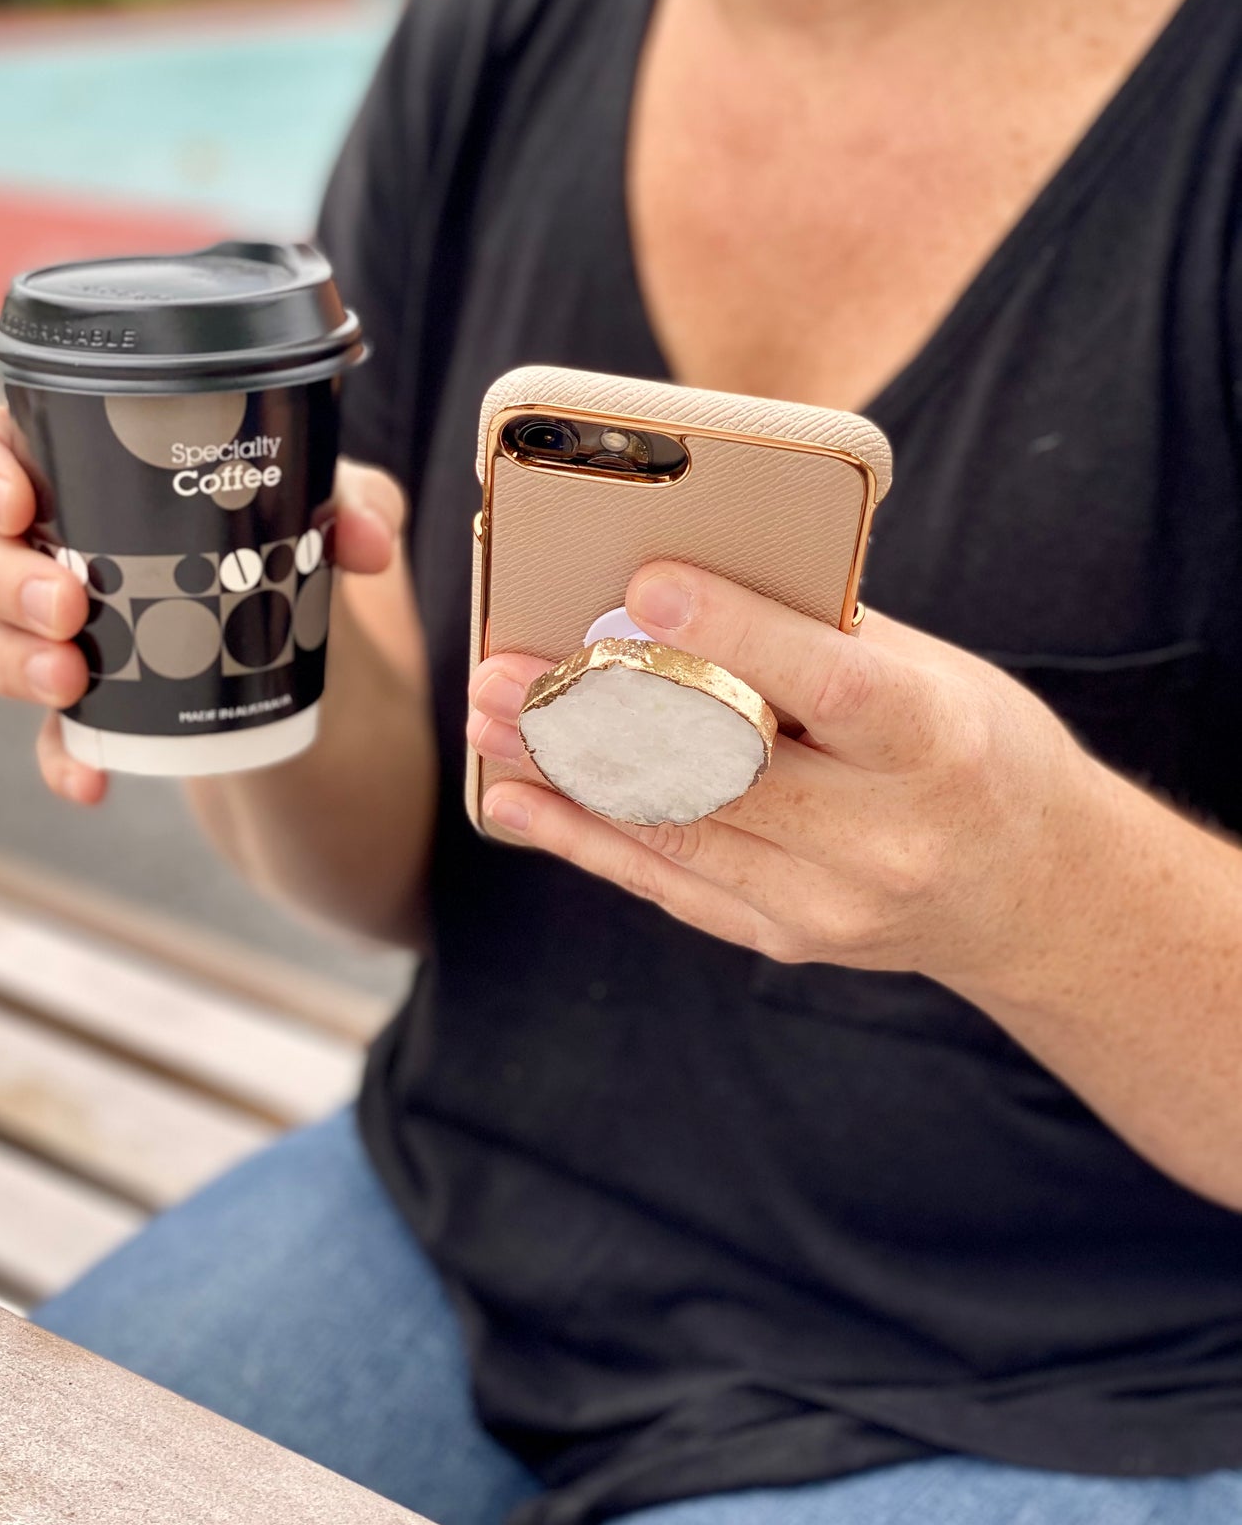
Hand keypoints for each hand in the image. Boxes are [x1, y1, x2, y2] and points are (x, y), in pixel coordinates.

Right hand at [0, 404, 404, 805]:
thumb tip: (364, 542)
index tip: (17, 502)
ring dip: (9, 660)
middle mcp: (46, 545)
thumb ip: (355, 502)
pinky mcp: (84, 707)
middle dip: (1, 577)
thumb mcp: (334, 509)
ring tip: (70, 679)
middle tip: (67, 602)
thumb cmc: (289, 540)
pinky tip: (91, 779)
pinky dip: (60, 756)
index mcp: (82, 467)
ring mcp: (53, 631)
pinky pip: (45, 734)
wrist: (312, 655)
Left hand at [467, 559, 1101, 995]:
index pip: (826, 683)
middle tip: (502, 670)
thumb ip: (817, 634)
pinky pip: (670, 883)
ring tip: (489, 721)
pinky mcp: (787, 937)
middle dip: (600, 718)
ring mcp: (834, 903)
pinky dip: (586, 837)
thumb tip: (670, 591)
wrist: (1036, 893)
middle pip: (723, 770)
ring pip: (676, 831)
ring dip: (566, 774)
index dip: (733, 636)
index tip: (645, 586)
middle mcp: (888, 836)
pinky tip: (518, 800)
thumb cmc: (972, 745)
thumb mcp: (933, 670)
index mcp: (938, 741)